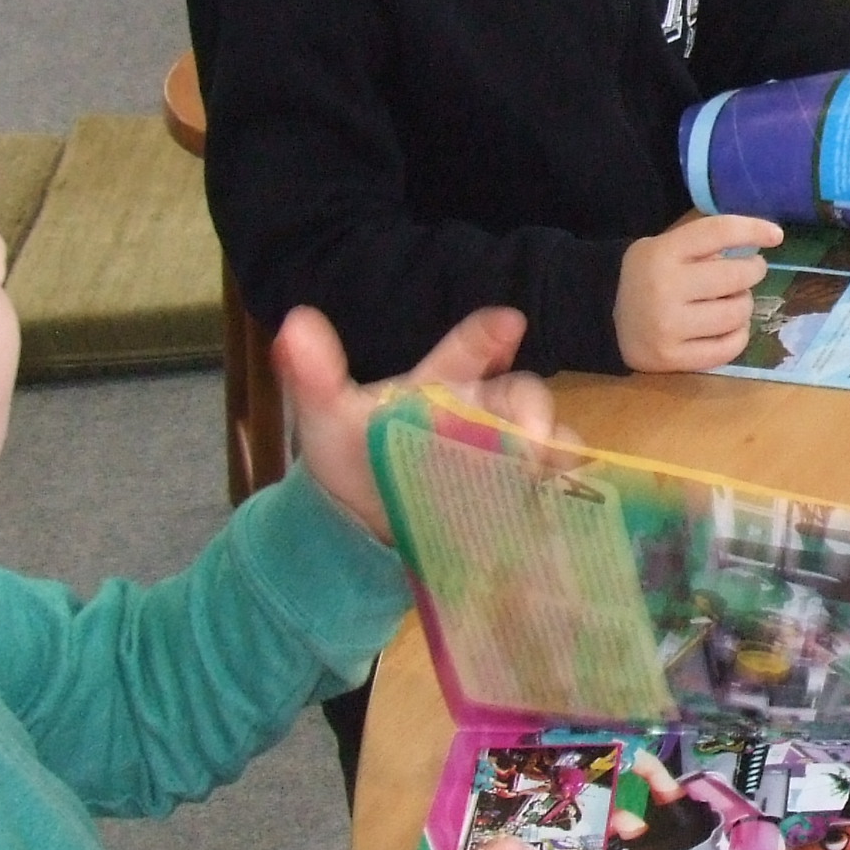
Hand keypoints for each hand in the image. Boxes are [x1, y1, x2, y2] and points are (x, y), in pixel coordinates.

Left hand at [278, 305, 556, 540]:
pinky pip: (548, 493)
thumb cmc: (353, 457)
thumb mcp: (329, 416)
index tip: (510, 323)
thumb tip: (293, 323)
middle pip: (523, 398)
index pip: (471, 349)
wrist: (358, 526)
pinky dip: (556, 499)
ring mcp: (504, 458)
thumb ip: (315, 374)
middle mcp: (483, 414)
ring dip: (554, 454)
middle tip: (534, 436)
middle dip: (535, 409)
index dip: (490, 334)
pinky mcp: (516, 500)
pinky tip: (550, 509)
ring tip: (546, 473)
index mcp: (443, 384)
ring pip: (546, 443)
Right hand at [618, 212, 780, 371]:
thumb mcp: (664, 247)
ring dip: (744, 305)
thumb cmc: (646, 277)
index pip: (718, 232)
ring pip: (736, 314)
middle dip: (752, 272)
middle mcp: (665, 288)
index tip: (775, 235)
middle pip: (736, 277)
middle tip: (750, 272)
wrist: (603, 318)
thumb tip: (755, 245)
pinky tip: (729, 328)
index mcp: (663, 252)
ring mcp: (669, 326)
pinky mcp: (673, 358)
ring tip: (732, 301)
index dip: (753, 230)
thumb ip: (704, 245)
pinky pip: (728, 348)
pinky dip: (738, 335)